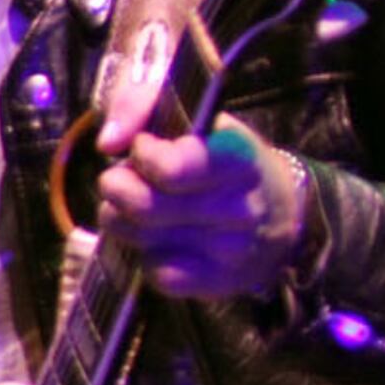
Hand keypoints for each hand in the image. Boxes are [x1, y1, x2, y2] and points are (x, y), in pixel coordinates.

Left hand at [94, 74, 304, 299]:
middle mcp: (241, 205)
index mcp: (238, 155)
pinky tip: (159, 241)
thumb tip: (109, 141)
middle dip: (117, 188)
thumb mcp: (185, 114)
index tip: (143, 148)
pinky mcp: (218, 281)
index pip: (172, 169)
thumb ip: (139, 103)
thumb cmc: (212, 155)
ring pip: (140, 238)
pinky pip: (156, 274)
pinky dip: (143, 257)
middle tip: (122, 180)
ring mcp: (232, 248)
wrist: (275, 210)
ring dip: (121, 220)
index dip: (141, 156)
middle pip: (142, 206)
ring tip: (136, 207)